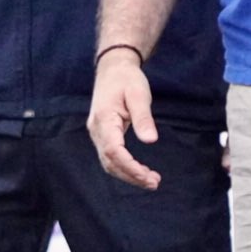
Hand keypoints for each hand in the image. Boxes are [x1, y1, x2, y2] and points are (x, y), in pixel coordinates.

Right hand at [87, 50, 161, 189]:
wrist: (113, 68)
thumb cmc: (127, 79)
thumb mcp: (139, 94)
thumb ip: (143, 117)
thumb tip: (151, 140)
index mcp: (104, 120)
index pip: (113, 150)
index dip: (129, 166)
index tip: (146, 176)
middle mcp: (97, 130)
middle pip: (110, 161)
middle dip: (131, 175)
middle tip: (154, 182)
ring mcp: (97, 133)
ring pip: (109, 162)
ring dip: (128, 174)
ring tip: (150, 180)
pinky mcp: (103, 134)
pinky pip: (110, 156)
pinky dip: (123, 166)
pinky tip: (138, 170)